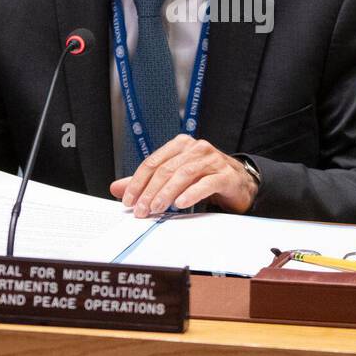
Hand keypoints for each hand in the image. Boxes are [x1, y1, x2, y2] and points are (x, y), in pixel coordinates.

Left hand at [110, 134, 257, 217]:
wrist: (239, 183)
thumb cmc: (204, 178)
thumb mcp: (173, 178)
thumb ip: (146, 182)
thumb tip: (116, 188)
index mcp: (180, 145)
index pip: (153, 162)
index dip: (137, 182)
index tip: (128, 200)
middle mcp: (196, 148)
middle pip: (166, 169)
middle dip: (150, 192)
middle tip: (141, 210)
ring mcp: (212, 160)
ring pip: (184, 175)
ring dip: (167, 194)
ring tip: (157, 209)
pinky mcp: (225, 175)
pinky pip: (206, 183)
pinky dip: (191, 194)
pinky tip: (181, 204)